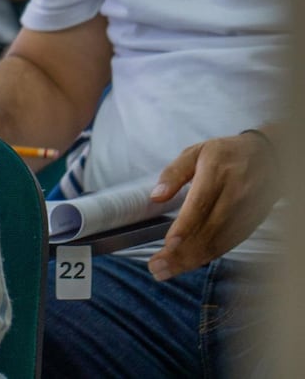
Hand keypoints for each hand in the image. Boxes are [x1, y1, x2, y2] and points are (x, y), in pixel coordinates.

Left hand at [147, 131, 279, 280]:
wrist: (268, 157)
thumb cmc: (226, 154)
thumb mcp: (196, 152)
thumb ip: (173, 173)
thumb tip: (155, 196)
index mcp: (217, 174)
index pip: (200, 205)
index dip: (185, 228)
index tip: (168, 244)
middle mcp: (234, 195)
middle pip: (208, 230)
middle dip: (181, 253)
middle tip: (157, 268)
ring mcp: (245, 212)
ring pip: (219, 242)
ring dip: (192, 260)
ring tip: (166, 271)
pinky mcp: (251, 223)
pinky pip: (228, 244)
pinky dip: (208, 256)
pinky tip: (188, 263)